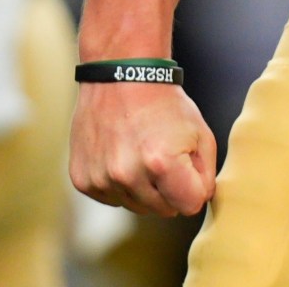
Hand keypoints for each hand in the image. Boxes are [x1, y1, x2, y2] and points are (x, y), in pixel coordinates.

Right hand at [69, 80, 217, 216]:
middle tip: (163, 156)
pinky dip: (120, 184)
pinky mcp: (83, 180)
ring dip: (144, 188)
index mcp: (162, 164)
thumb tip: (198, 201)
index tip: (188, 169)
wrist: (121, 77)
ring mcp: (102, 179)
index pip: (190, 206)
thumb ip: (206, 175)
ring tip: (141, 153)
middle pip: (163, 210)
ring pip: (137, 207)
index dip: (194, 188)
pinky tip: (122, 156)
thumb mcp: (201, 133)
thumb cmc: (164, 103)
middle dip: (169, 189)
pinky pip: (112, 199)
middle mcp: (128, 175)